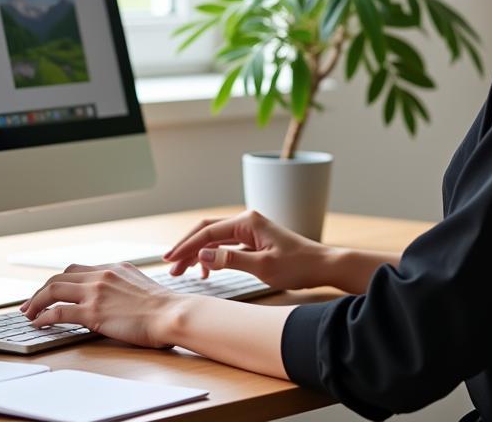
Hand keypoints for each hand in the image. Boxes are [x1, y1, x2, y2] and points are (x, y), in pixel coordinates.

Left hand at [20, 262, 184, 348]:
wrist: (170, 313)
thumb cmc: (163, 306)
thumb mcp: (140, 285)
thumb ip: (122, 285)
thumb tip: (113, 297)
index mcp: (113, 267)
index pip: (77, 269)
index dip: (59, 281)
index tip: (50, 291)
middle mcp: (101, 274)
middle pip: (61, 276)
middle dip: (42, 290)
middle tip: (30, 303)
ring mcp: (96, 292)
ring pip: (54, 290)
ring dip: (36, 302)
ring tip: (28, 313)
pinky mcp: (93, 312)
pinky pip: (59, 312)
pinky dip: (44, 317)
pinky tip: (38, 324)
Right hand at [161, 209, 333, 290]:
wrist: (322, 266)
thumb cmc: (297, 267)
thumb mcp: (263, 267)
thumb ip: (231, 260)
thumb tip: (202, 255)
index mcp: (246, 221)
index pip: (207, 232)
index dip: (186, 247)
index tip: (170, 260)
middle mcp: (245, 220)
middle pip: (207, 230)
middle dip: (187, 248)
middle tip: (171, 266)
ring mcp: (249, 229)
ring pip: (214, 238)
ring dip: (197, 253)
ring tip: (183, 271)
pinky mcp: (252, 239)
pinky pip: (225, 244)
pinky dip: (212, 255)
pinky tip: (206, 270)